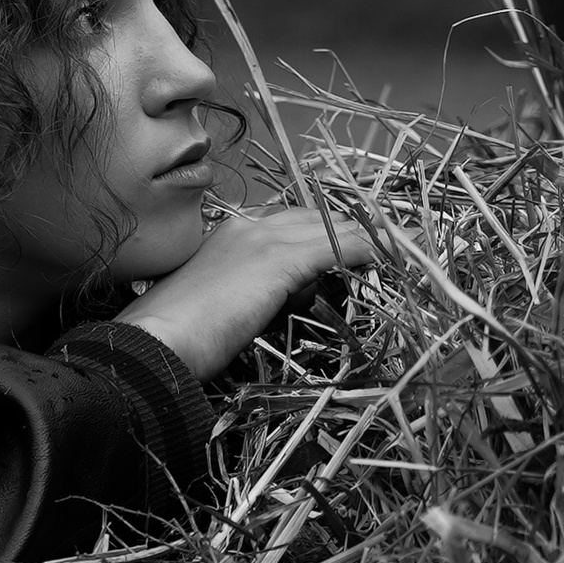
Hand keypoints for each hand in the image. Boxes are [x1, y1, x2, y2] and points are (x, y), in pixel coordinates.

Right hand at [112, 201, 376, 382]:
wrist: (153, 343)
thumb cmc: (173, 336)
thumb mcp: (216, 308)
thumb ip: (246, 297)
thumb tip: (273, 307)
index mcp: (227, 232)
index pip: (291, 222)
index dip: (324, 233)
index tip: (352, 248)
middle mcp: (246, 225)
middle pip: (317, 219)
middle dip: (356, 231)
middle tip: (396, 245)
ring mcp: (262, 239)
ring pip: (334, 229)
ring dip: (373, 240)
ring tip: (410, 250)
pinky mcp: (277, 260)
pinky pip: (339, 247)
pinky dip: (371, 251)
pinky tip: (395, 258)